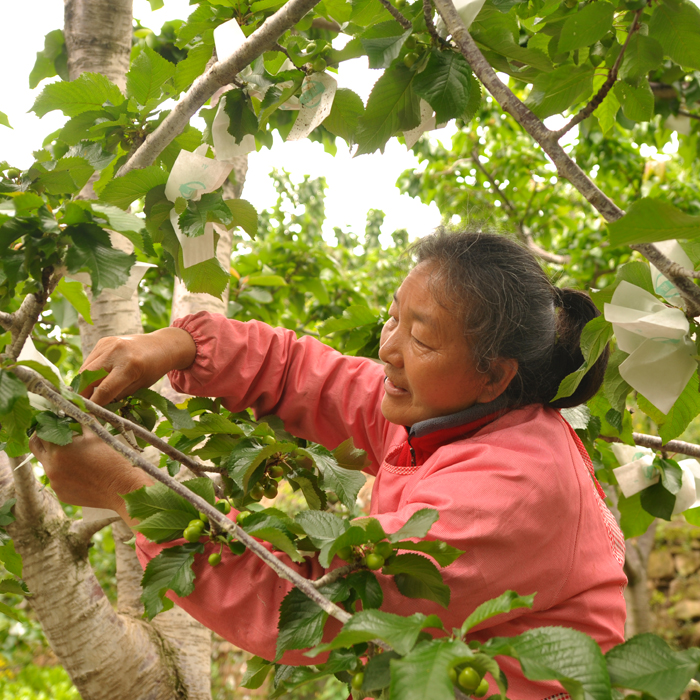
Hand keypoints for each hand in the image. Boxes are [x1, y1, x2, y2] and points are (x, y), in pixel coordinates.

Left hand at [30, 429, 152, 524]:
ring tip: (76, 454)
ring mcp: (55, 483)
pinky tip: (82, 471)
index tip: (55, 419)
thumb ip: (82, 419)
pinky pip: (58, 479)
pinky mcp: (61, 494)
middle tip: (55, 432)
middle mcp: (51, 468)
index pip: (42, 431)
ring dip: (57, 456)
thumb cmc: (113, 459)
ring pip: (47, 464)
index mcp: (59, 450)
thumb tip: (76, 406)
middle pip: (35, 447)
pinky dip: (65, 472)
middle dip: (43, 437)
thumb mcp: (97, 435)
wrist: (123, 488)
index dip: (48, 423)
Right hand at [80, 327, 196, 405]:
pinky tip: (96, 380)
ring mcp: (108, 344)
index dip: (94, 405)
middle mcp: (116, 352)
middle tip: (81, 407)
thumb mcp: (140, 386)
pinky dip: (89, 373)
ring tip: (87, 395)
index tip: (88, 416)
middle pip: (87, 378)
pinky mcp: (103, 341)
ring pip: (85, 369)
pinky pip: (90, 361)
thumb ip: (119, 396)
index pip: (104, 390)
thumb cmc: (153, 369)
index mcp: (130, 366)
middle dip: (81, 394)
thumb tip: (98, 407)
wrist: (161, 345)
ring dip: (83, 384)